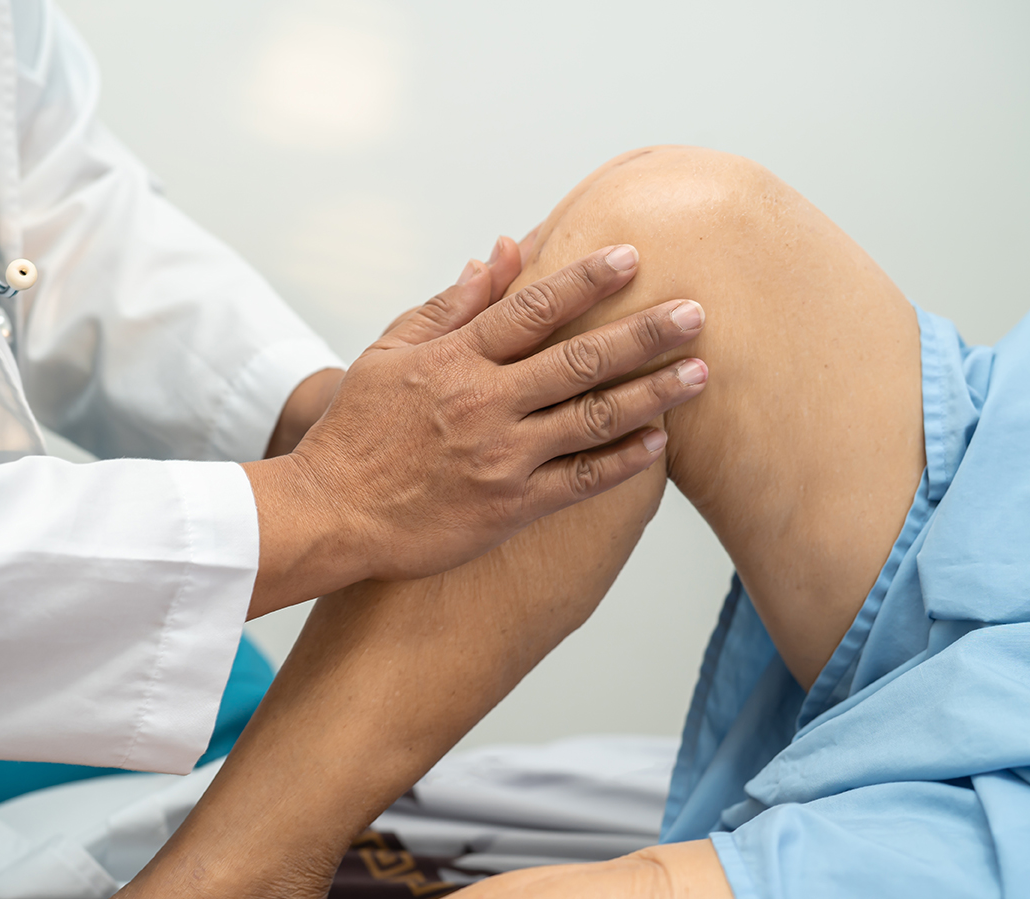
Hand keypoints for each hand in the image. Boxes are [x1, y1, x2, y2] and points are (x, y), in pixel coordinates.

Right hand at [244, 242, 706, 615]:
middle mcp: (483, 404)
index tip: (633, 256)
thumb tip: (496, 254)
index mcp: (454, 360)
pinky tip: (660, 443)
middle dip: (642, 333)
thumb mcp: (390, 353)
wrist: (329, 513)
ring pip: (590, 419)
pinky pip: (579, 481)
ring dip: (651, 394)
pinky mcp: (509, 507)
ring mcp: (500, 457)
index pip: (530, 308)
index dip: (585, 280)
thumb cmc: (357, 431)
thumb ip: (449, 305)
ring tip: (700, 373)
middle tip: (697, 313)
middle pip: (577, 360)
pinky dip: (622, 461)